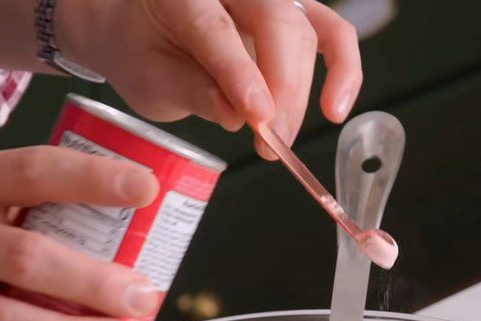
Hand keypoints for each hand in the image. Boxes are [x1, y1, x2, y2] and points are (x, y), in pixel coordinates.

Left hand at [57, 0, 362, 157]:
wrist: (137, 23)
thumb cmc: (141, 48)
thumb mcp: (147, 78)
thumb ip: (191, 91)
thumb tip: (238, 115)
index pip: (219, 31)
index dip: (241, 76)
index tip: (257, 119)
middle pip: (278, 26)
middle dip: (283, 92)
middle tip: (271, 145)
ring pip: (306, 32)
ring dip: (302, 95)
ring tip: (280, 141)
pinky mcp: (291, 15)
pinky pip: (331, 32)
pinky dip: (343, 69)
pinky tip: (336, 108)